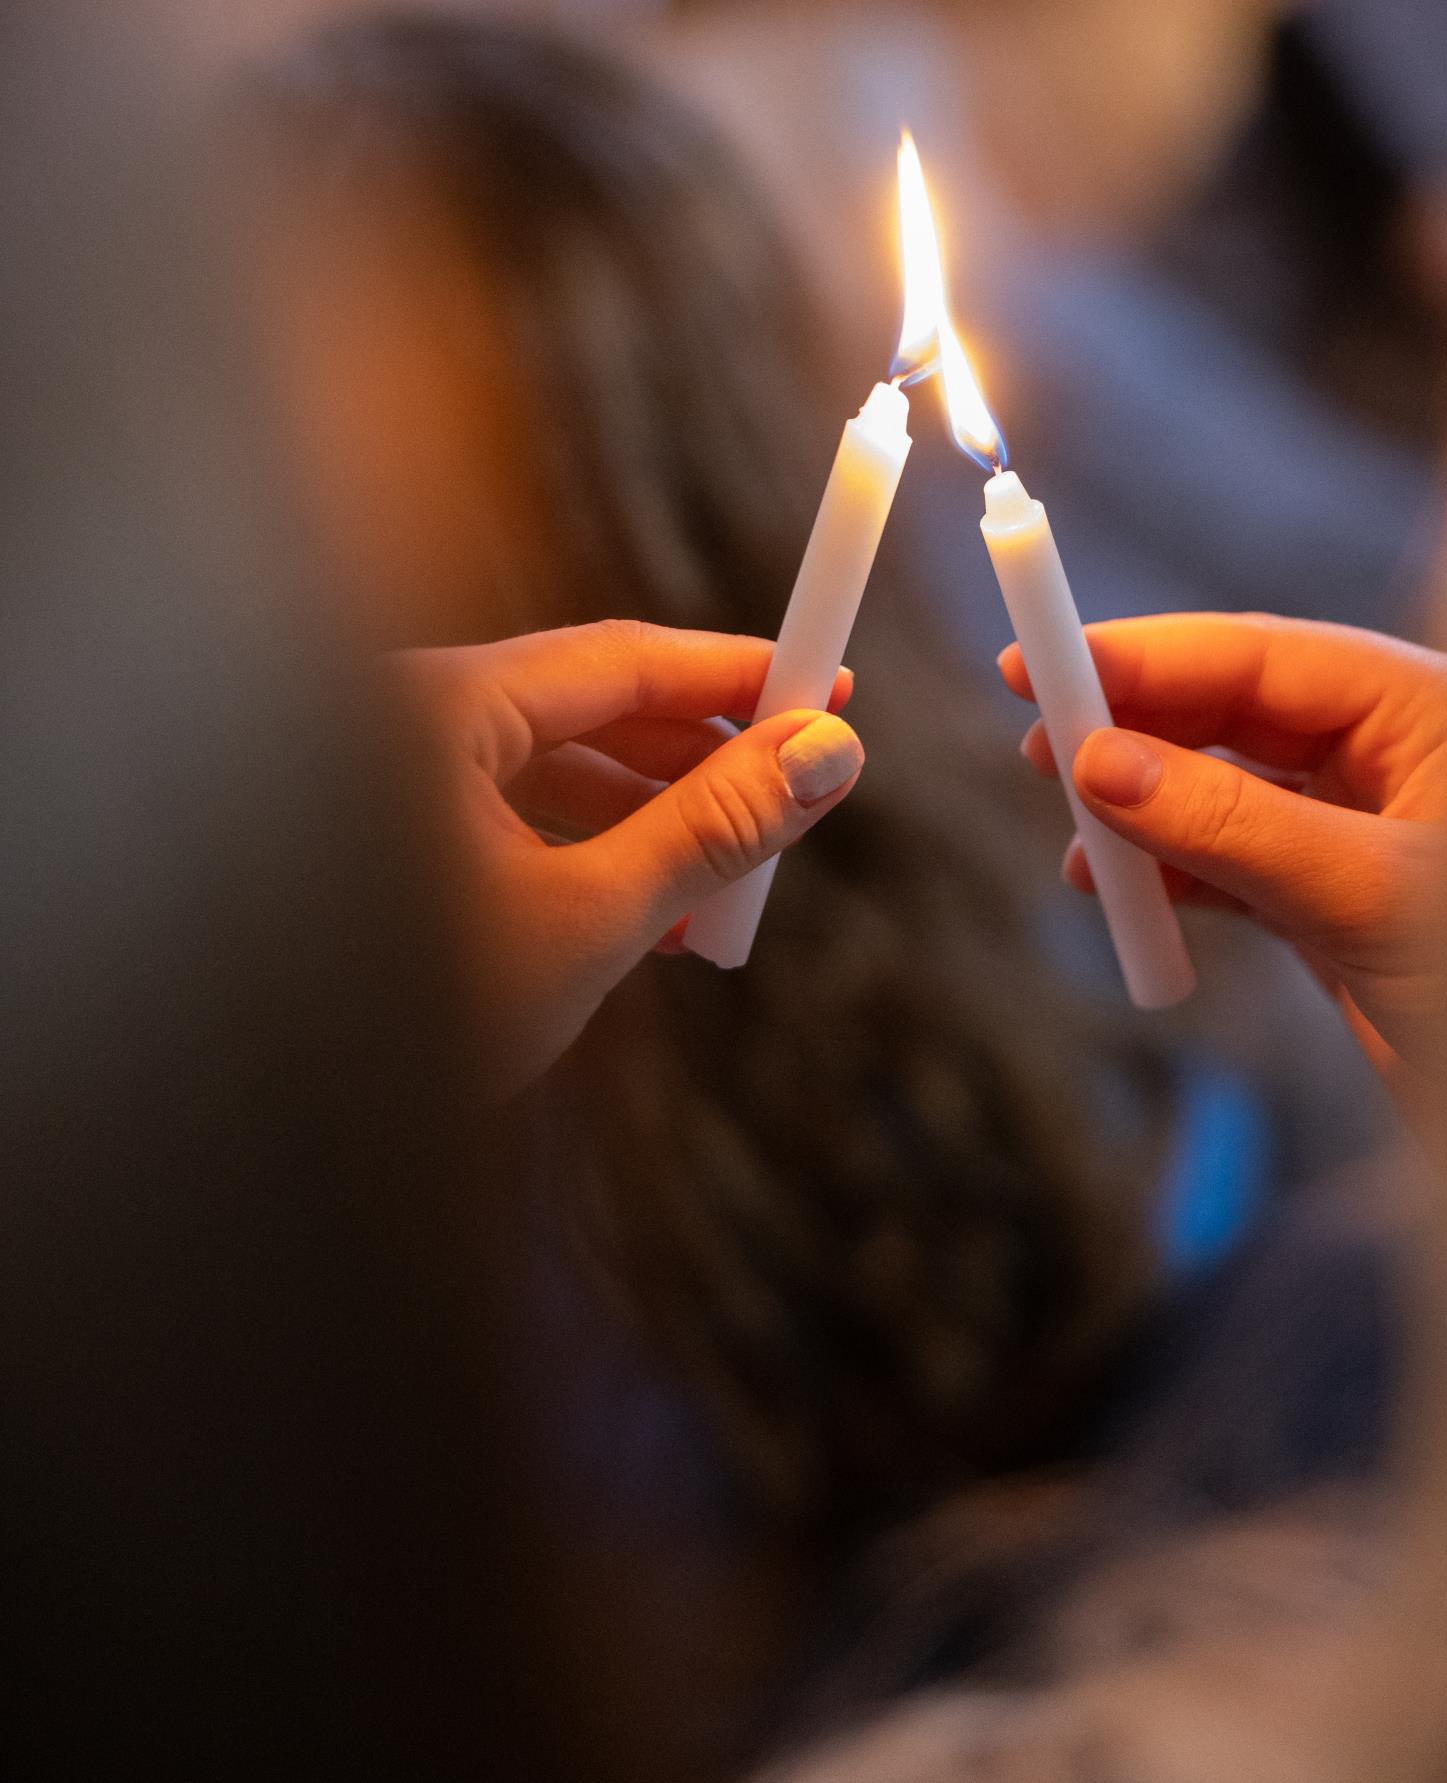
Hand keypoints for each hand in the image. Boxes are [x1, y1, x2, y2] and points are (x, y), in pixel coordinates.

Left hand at [397, 622, 861, 1091]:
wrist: (277, 1134)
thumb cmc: (408, 1016)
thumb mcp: (588, 920)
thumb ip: (712, 828)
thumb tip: (824, 755)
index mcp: (432, 708)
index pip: (618, 656)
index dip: (735, 673)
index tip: (824, 686)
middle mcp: (401, 722)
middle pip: (587, 707)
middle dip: (700, 759)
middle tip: (798, 792)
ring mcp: (384, 780)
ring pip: (552, 769)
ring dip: (651, 820)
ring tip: (733, 882)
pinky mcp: (384, 839)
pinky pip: (510, 816)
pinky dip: (589, 853)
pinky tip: (654, 917)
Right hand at [1004, 613, 1446, 1075]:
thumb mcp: (1368, 896)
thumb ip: (1231, 825)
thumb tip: (1101, 765)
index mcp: (1435, 713)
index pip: (1266, 657)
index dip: (1149, 656)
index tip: (1045, 660)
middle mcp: (1401, 755)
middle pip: (1237, 711)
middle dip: (1134, 726)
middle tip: (1036, 738)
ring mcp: (1369, 829)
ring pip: (1227, 789)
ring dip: (1143, 809)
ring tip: (1074, 837)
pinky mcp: (1343, 903)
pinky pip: (1235, 863)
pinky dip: (1171, 875)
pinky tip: (1117, 890)